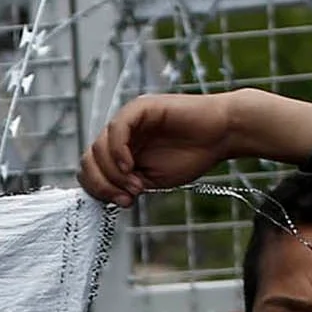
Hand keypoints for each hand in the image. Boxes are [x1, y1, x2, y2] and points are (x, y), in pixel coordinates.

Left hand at [77, 90, 311, 205]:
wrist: (221, 136)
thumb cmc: (192, 156)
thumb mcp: (152, 179)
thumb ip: (126, 184)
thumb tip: (103, 194)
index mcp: (120, 150)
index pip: (92, 168)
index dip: (98, 189)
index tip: (121, 203)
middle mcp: (120, 134)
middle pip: (89, 159)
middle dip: (103, 184)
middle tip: (126, 198)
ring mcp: (129, 119)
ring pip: (99, 146)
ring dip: (113, 173)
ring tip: (136, 185)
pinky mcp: (141, 108)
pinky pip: (117, 128)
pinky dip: (117, 151)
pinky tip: (130, 167)